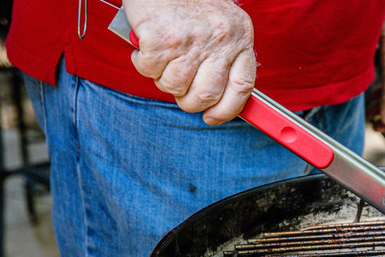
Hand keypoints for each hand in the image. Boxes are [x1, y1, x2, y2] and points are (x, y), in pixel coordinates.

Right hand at [122, 0, 255, 124]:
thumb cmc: (189, 1)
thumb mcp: (221, 24)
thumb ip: (224, 57)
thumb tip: (216, 100)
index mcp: (240, 37)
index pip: (242, 87)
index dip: (227, 110)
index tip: (213, 117)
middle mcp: (220, 39)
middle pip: (206, 95)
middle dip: (188, 100)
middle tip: (179, 87)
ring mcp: (191, 40)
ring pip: (174, 87)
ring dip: (162, 78)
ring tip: (163, 56)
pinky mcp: (161, 39)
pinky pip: (148, 71)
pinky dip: (142, 62)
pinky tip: (147, 43)